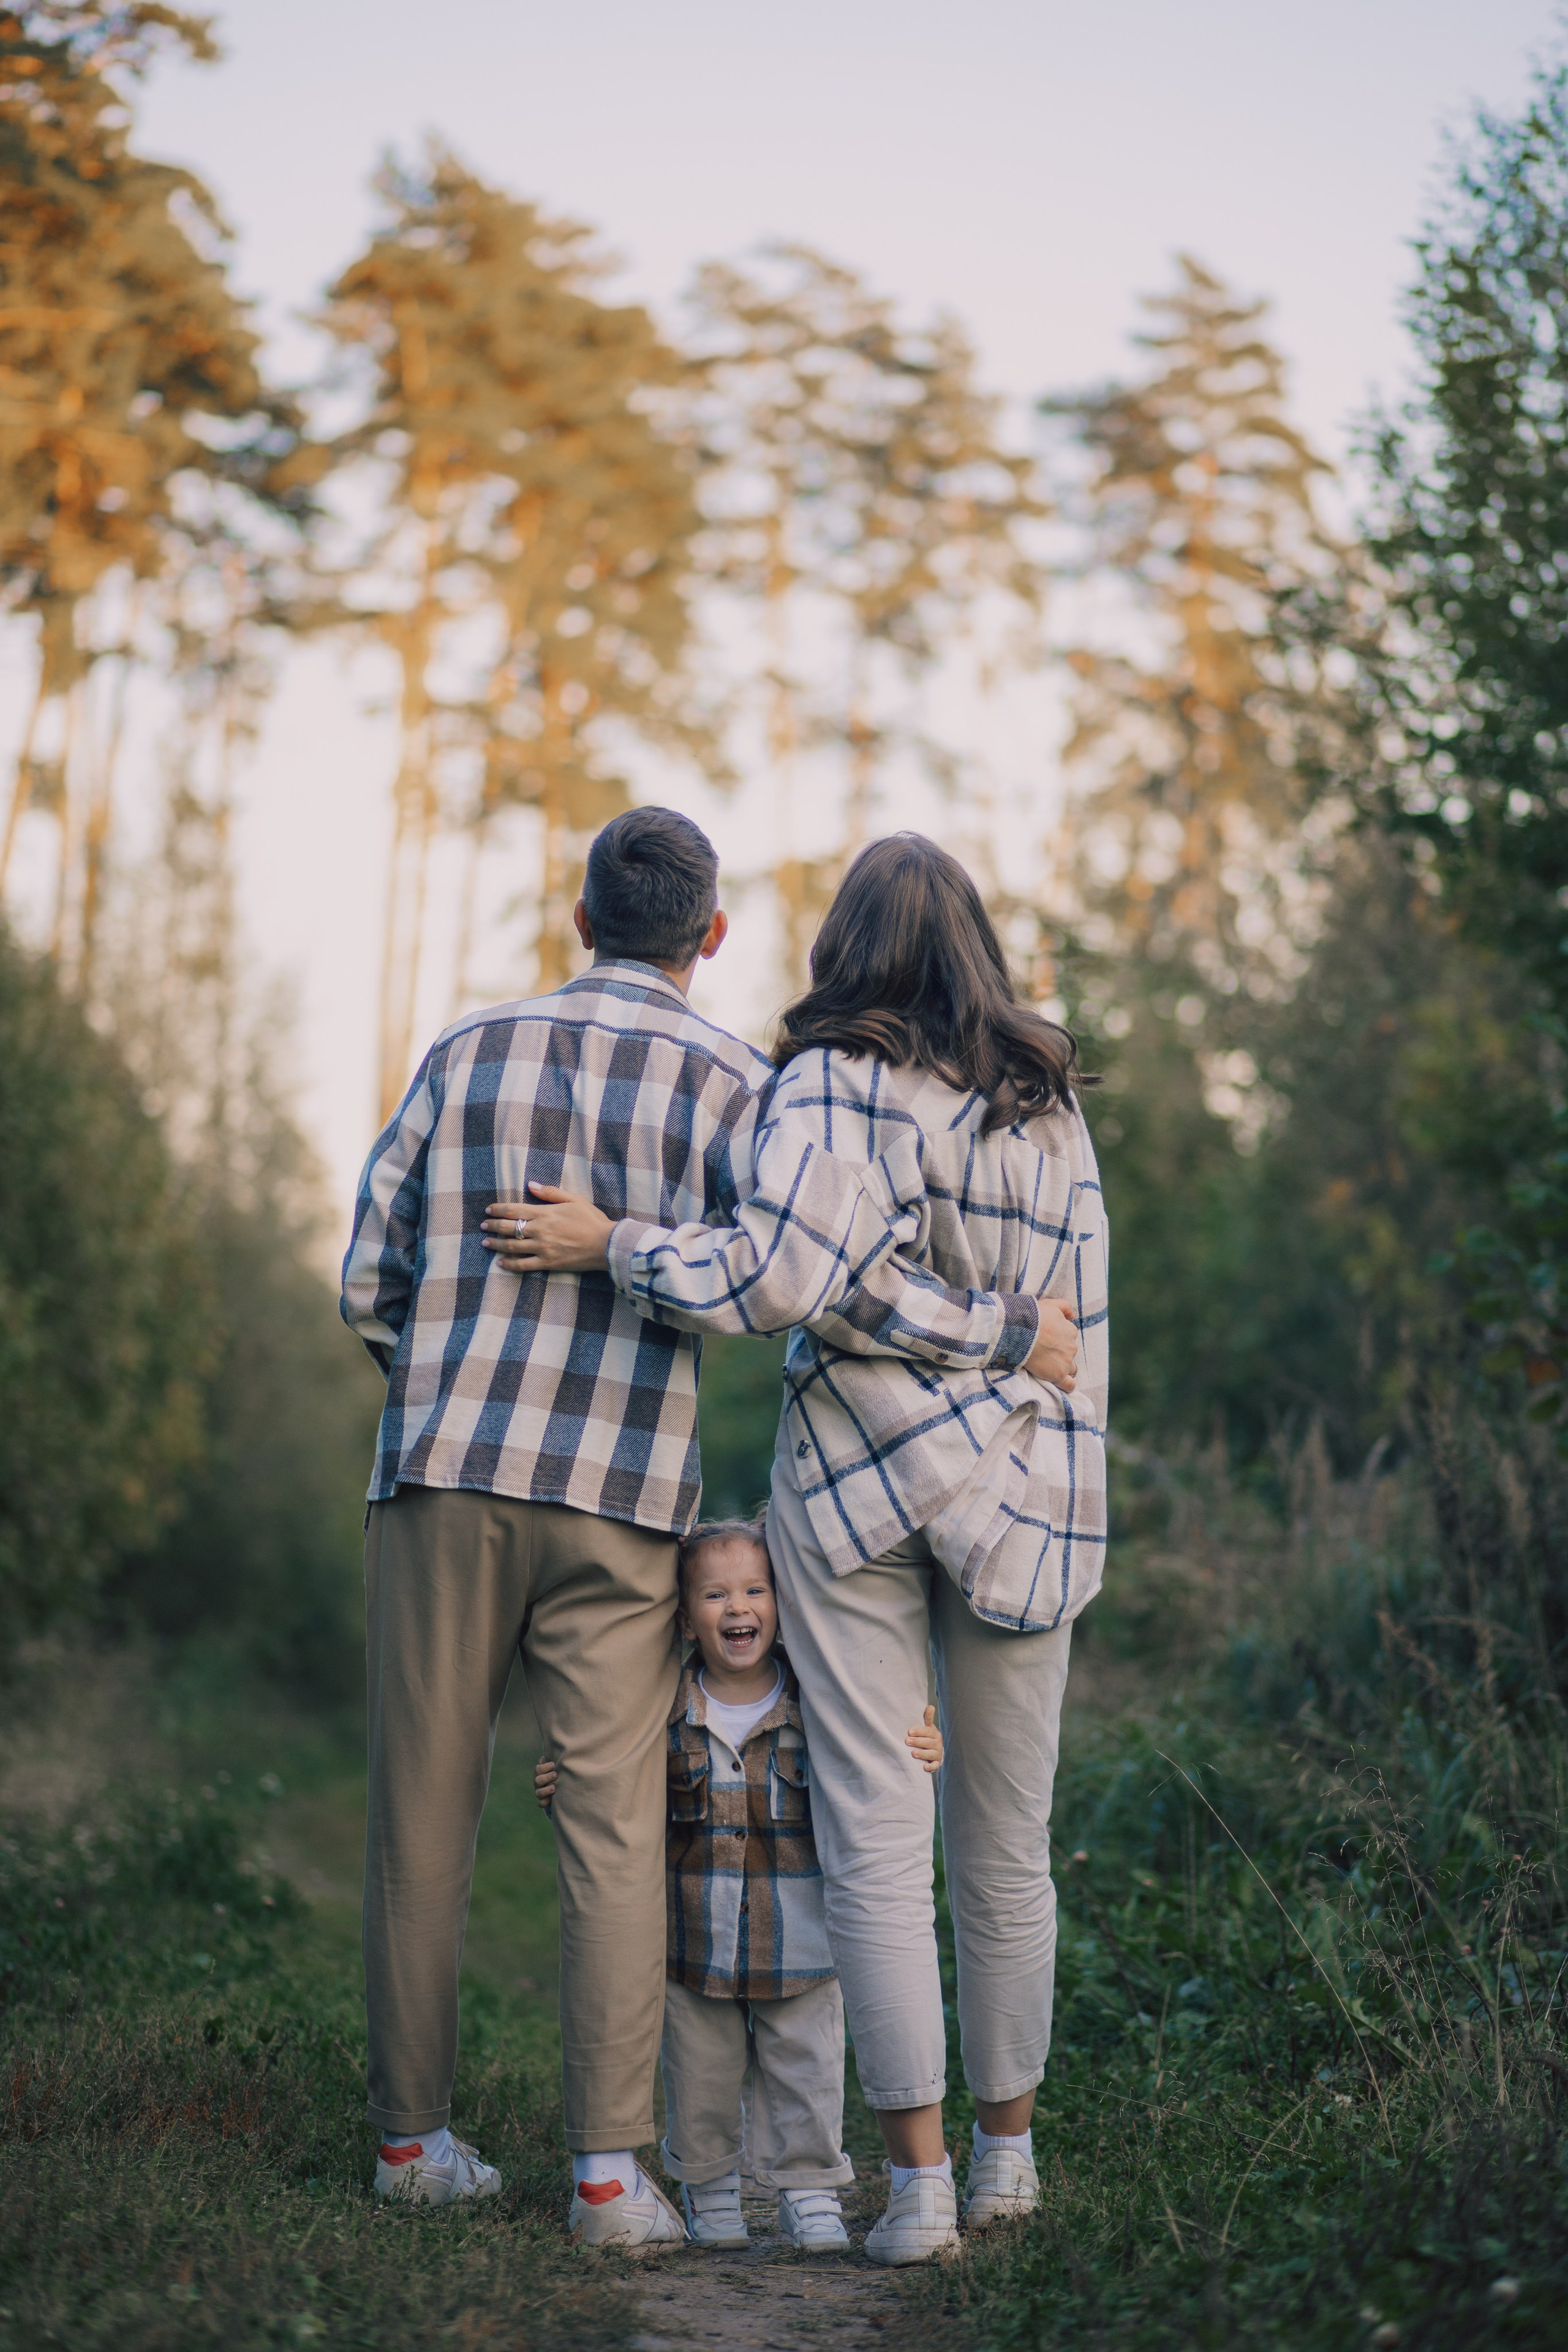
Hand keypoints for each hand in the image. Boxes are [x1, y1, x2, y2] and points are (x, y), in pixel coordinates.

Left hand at [482, 1184, 614, 1274]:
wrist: (606, 1244)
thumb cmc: (592, 1220)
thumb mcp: (574, 1199)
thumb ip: (551, 1193)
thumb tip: (531, 1185)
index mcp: (545, 1213)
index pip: (514, 1209)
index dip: (498, 1209)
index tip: (488, 1210)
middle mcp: (539, 1230)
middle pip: (508, 1227)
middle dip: (493, 1226)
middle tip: (483, 1226)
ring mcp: (542, 1248)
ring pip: (512, 1246)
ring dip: (496, 1244)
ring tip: (485, 1242)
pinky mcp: (547, 1263)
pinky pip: (523, 1265)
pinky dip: (510, 1264)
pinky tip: (500, 1263)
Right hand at [534, 1758, 558, 1813]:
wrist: (559, 1786)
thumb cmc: (558, 1772)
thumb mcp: (556, 1765)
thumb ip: (555, 1759)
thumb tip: (559, 1750)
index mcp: (540, 1773)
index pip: (538, 1769)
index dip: (545, 1767)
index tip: (554, 1764)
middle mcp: (538, 1782)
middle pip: (537, 1780)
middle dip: (546, 1777)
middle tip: (555, 1775)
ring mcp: (539, 1792)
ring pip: (538, 1793)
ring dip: (546, 1790)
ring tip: (554, 1788)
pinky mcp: (543, 1801)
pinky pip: (540, 1803)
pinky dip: (544, 1802)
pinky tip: (550, 1799)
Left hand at [905, 1704, 942, 1773]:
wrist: (936, 1750)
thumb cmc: (928, 1737)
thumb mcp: (928, 1727)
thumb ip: (927, 1718)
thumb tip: (930, 1706)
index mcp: (934, 1733)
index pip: (927, 1732)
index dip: (919, 1731)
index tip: (909, 1731)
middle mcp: (937, 1743)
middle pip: (928, 1742)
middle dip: (917, 1742)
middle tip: (907, 1741)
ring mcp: (937, 1753)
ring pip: (931, 1754)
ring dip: (922, 1754)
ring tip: (913, 1753)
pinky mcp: (937, 1763)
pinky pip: (935, 1765)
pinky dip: (931, 1767)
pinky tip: (924, 1767)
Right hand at [1023, 1297, 1077, 1389]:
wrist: (1019, 1331)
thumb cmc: (1032, 1316)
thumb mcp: (1050, 1304)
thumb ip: (1064, 1306)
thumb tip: (1072, 1315)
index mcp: (1070, 1330)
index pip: (1069, 1338)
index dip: (1058, 1340)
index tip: (1047, 1341)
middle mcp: (1071, 1346)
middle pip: (1069, 1353)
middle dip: (1060, 1354)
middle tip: (1044, 1353)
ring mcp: (1065, 1361)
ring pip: (1070, 1368)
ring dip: (1063, 1368)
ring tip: (1049, 1367)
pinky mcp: (1058, 1374)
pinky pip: (1068, 1384)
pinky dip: (1067, 1385)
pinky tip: (1062, 1384)